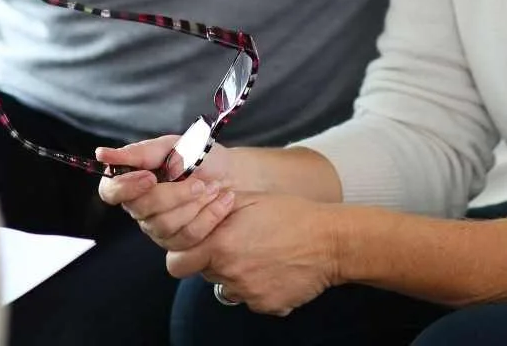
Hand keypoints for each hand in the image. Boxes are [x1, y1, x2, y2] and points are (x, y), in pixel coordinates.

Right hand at [94, 138, 238, 251]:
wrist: (235, 174)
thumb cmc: (202, 157)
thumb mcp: (173, 146)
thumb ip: (139, 152)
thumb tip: (101, 155)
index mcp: (134, 180)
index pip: (110, 191)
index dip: (125, 187)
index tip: (150, 177)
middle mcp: (141, 207)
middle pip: (141, 209)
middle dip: (173, 195)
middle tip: (198, 182)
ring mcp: (158, 227)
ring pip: (163, 225)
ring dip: (194, 205)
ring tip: (213, 188)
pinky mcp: (179, 243)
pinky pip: (187, 237)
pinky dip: (209, 216)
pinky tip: (222, 201)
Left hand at [168, 193, 341, 316]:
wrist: (329, 241)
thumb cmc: (290, 214)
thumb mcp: (248, 199)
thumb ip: (215, 209)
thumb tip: (193, 211)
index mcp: (220, 246)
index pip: (177, 263)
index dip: (184, 254)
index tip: (196, 247)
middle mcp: (230, 274)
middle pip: (204, 274)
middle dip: (213, 260)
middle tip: (237, 244)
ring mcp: (249, 294)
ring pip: (229, 287)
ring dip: (236, 274)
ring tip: (261, 254)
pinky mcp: (268, 306)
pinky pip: (252, 298)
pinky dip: (259, 286)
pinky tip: (275, 268)